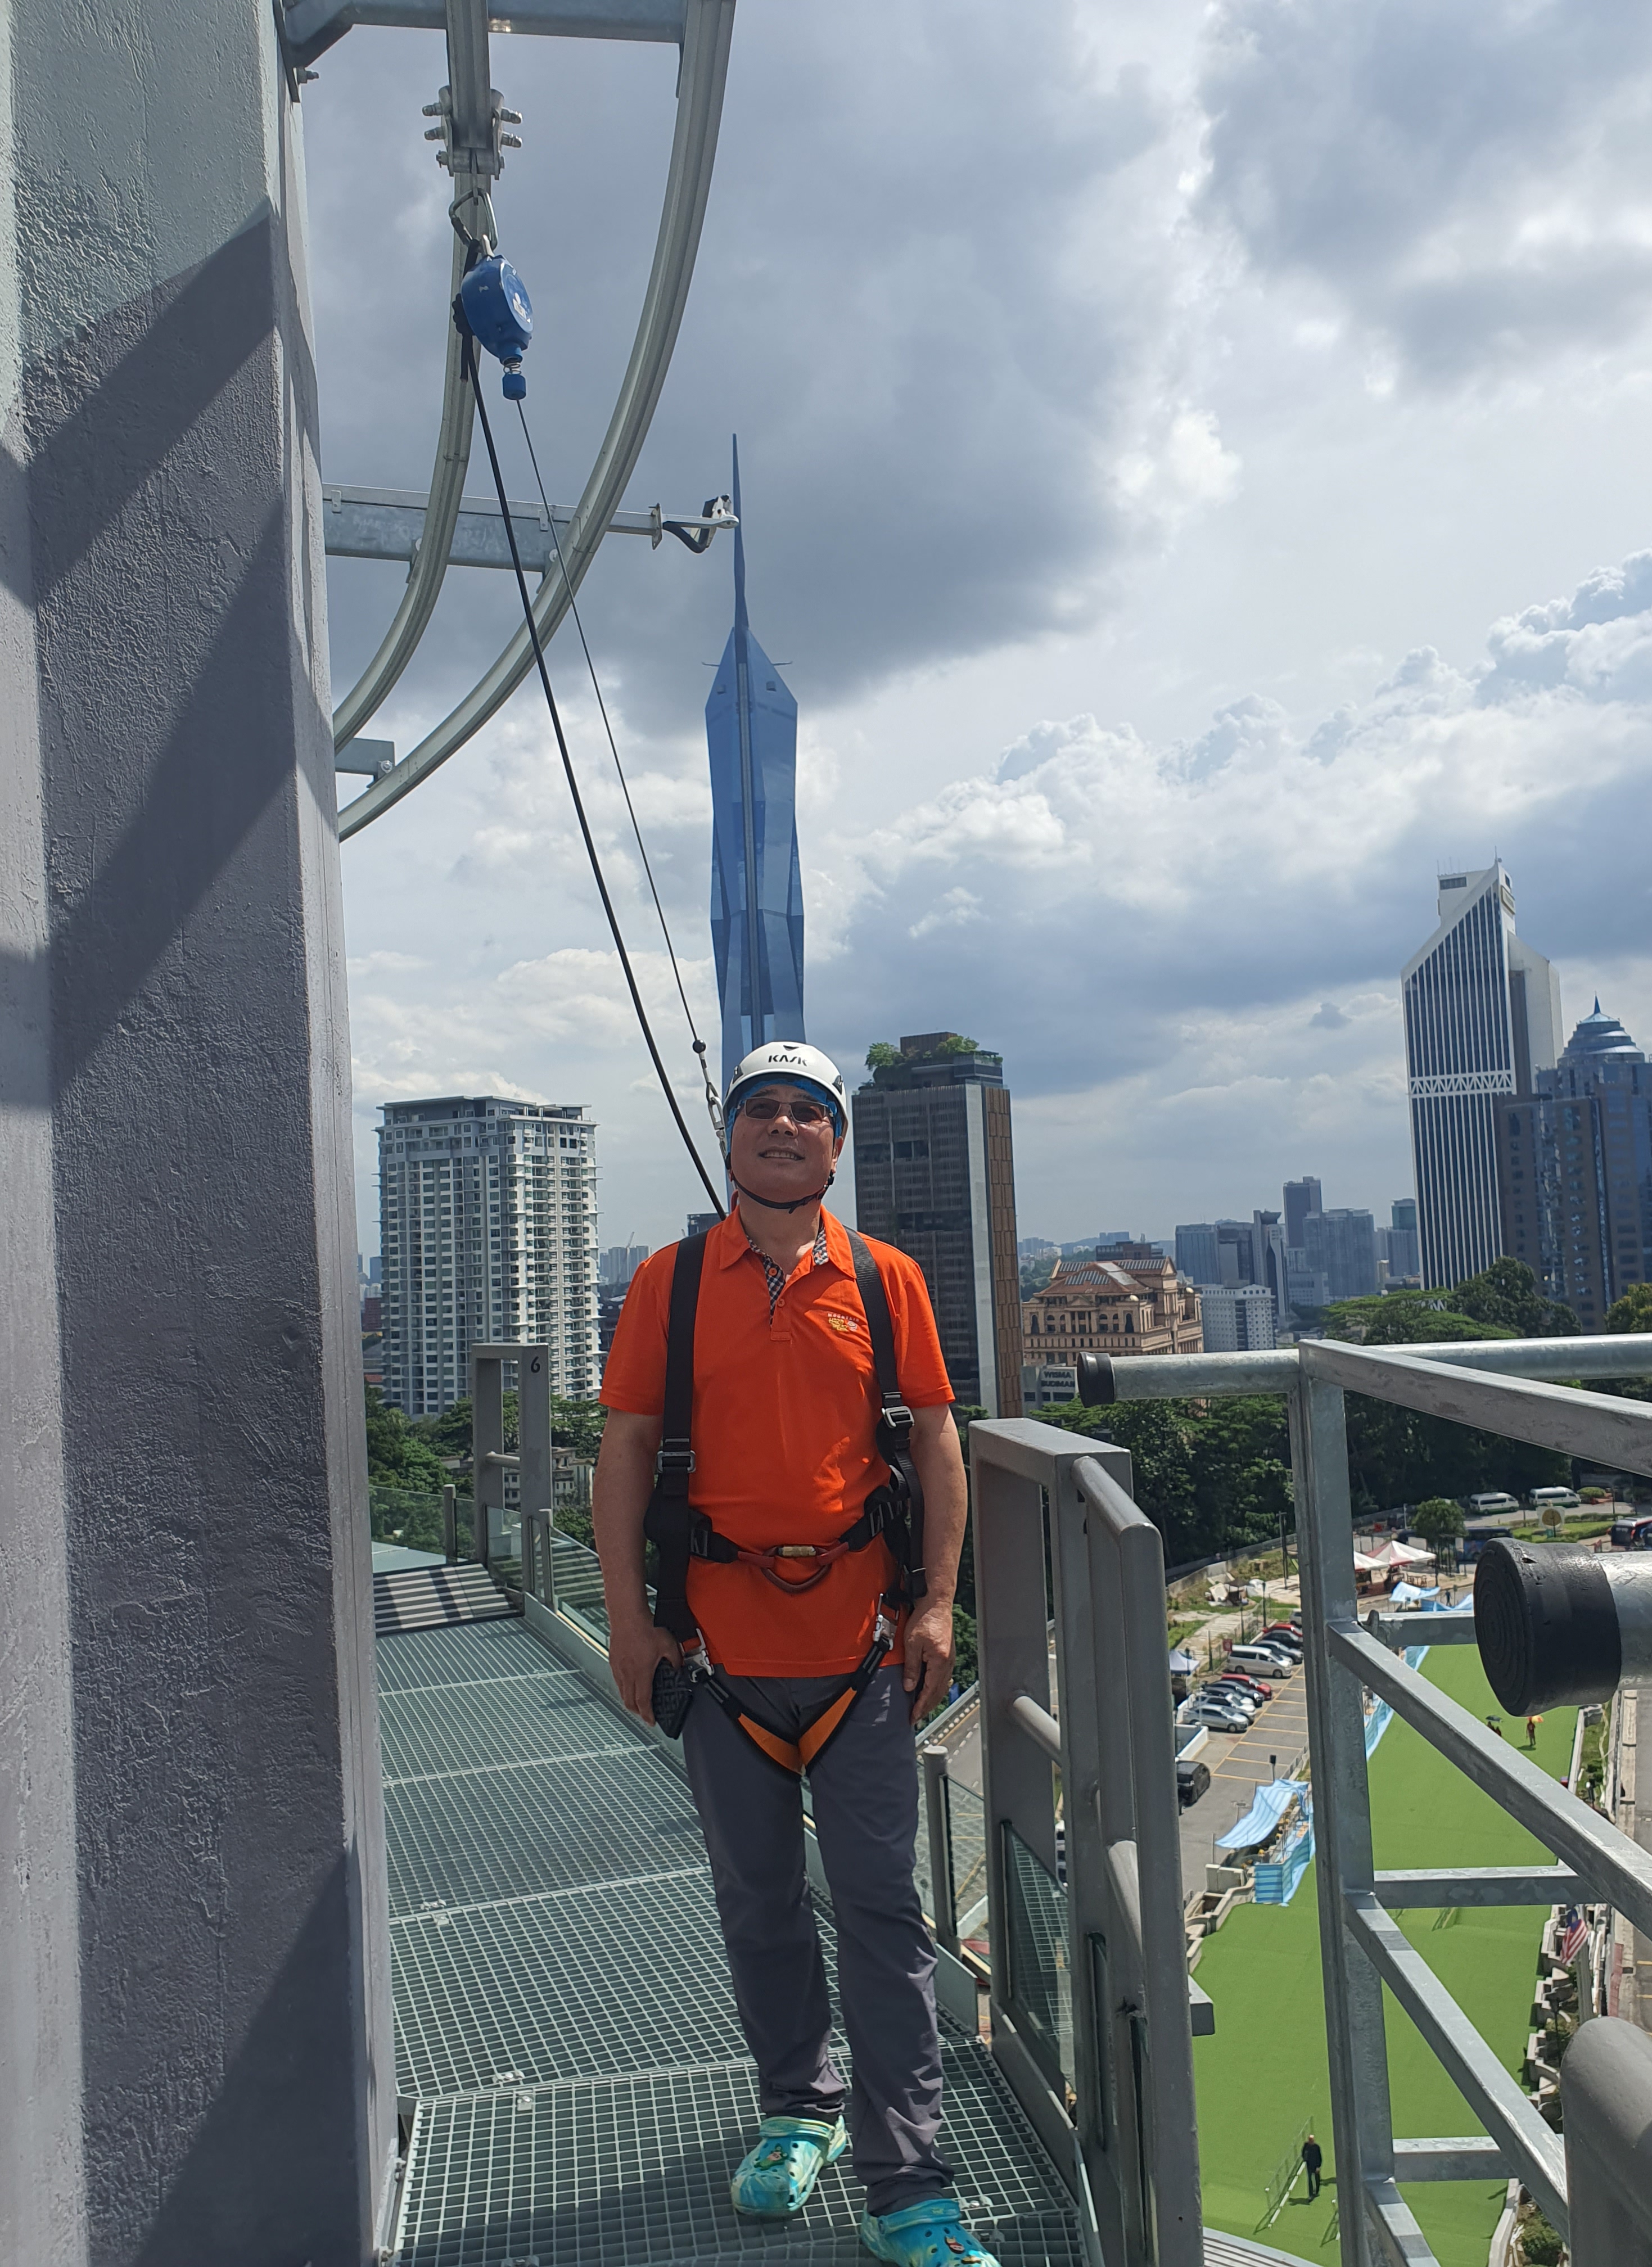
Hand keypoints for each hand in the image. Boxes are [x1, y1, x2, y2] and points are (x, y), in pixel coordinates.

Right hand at [609, 1616, 681, 1723]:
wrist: (627, 1614)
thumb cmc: (645, 1626)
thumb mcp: (668, 1644)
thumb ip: (675, 1659)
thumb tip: (677, 1667)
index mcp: (641, 1672)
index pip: (643, 1702)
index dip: (647, 1715)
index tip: (651, 1721)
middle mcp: (627, 1673)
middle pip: (629, 1701)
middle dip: (637, 1712)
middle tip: (645, 1715)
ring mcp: (618, 1667)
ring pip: (622, 1692)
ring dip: (629, 1701)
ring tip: (637, 1703)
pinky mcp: (613, 1660)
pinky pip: (617, 1680)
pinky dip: (623, 1688)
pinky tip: (628, 1683)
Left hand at [902, 1600, 954, 1721]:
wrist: (937, 1604)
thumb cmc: (925, 1619)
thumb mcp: (912, 1644)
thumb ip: (912, 1667)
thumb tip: (910, 1687)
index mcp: (939, 1662)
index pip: (929, 1691)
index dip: (921, 1706)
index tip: (913, 1717)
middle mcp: (948, 1664)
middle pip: (938, 1693)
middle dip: (926, 1707)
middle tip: (915, 1717)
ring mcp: (950, 1660)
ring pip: (942, 1687)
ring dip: (932, 1700)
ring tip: (922, 1708)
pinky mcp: (948, 1656)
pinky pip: (943, 1678)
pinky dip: (937, 1689)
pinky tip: (932, 1691)